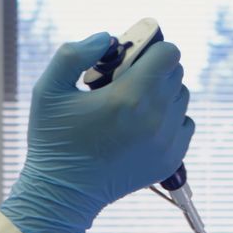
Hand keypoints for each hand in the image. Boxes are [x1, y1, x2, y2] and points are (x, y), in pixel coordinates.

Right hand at [0, 32, 193, 232]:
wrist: (62, 193)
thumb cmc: (53, 140)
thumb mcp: (47, 90)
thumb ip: (73, 54)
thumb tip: (108, 38)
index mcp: (128, 97)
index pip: (168, 53)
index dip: (150, 50)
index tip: (131, 60)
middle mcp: (154, 119)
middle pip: (176, 73)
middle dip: (153, 71)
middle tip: (125, 83)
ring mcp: (166, 142)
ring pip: (181, 98)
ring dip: (162, 95)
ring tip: (131, 107)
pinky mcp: (170, 160)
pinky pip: (185, 124)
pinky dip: (169, 120)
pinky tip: (141, 126)